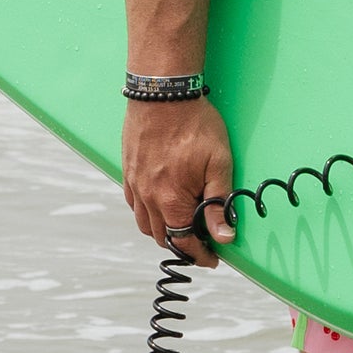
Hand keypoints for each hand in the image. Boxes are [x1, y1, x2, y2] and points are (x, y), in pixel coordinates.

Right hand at [122, 96, 236, 256]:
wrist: (163, 93)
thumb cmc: (195, 125)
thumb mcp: (218, 163)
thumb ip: (219, 202)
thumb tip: (224, 235)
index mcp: (170, 200)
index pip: (183, 241)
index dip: (199, 255)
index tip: (213, 259)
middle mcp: (147, 197)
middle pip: (161, 236)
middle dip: (182, 246)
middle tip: (202, 244)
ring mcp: (134, 183)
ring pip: (144, 222)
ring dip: (162, 231)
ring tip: (182, 228)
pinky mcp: (128, 169)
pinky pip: (133, 203)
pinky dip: (146, 212)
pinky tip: (160, 205)